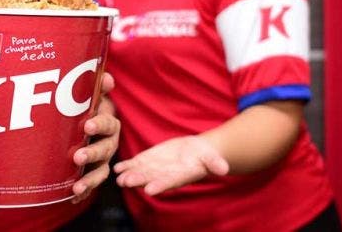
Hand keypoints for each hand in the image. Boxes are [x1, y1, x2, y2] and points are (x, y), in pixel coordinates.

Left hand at [72, 72, 119, 202]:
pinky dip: (83, 192)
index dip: (100, 124)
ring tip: (77, 186)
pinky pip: (90, 184)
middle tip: (78, 156)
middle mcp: (109, 143)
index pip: (108, 124)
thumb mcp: (94, 96)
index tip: (88, 125)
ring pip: (100, 171)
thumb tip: (107, 78)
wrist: (87, 127)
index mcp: (110, 124)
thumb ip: (99, 87)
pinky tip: (72, 198)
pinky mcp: (93, 173)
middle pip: (105, 150)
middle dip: (92, 153)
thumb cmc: (89, 109)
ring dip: (89, 180)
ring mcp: (102, 161)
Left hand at [114, 135, 228, 194]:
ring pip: (140, 173)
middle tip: (126, 182)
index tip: (150, 190)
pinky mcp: (149, 160)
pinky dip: (126, 165)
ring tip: (119, 177)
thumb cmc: (205, 156)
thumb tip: (224, 169)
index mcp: (181, 176)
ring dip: (129, 174)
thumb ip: (216, 164)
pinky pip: (136, 163)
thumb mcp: (212, 158)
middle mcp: (165, 175)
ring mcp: (155, 168)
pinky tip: (117, 168)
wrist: (196, 152)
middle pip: (151, 179)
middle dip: (138, 180)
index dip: (160, 185)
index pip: (170, 182)